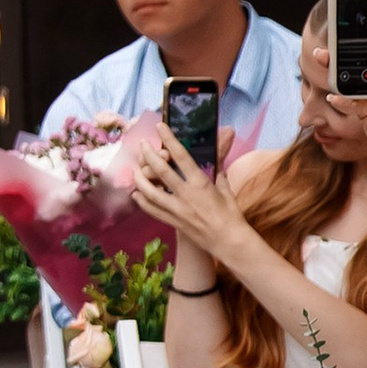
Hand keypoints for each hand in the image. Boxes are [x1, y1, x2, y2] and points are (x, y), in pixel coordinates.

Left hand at [132, 122, 246, 257]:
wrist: (228, 241)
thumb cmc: (231, 214)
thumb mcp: (225, 188)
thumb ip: (216, 171)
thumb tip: (213, 159)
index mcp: (200, 183)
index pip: (181, 156)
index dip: (169, 139)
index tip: (160, 127)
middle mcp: (185, 194)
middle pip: (160, 170)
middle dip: (149, 154)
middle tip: (143, 145)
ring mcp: (176, 209)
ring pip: (149, 190)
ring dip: (139, 177)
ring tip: (135, 169)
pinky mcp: (172, 221)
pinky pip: (151, 209)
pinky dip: (141, 200)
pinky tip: (137, 193)